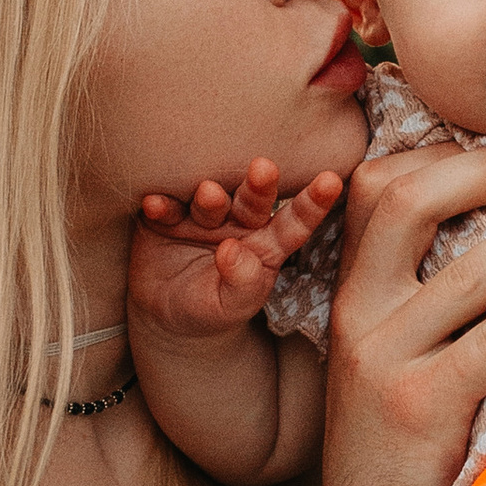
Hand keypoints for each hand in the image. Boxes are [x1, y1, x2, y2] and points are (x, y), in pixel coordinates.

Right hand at [132, 158, 345, 340]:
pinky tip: (155, 204)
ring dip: (210, 197)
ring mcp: (202, 217)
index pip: (294, 223)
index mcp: (266, 244)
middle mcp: (238, 223)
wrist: (165, 315)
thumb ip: (241, 283)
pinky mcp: (167, 217)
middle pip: (252, 201)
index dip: (313, 204)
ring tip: (208, 195)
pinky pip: (165, 208)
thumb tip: (232, 251)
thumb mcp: (230, 306)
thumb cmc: (210, 310)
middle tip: (264, 170)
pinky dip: (161, 205)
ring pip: (210, 200)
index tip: (331, 182)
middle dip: (259, 186)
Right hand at [320, 141, 485, 485]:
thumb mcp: (390, 351)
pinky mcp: (420, 407)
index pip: (376, 183)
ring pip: (463, 271)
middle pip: (406, 200)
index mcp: (351, 289)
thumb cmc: (400, 437)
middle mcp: (358, 312)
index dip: (448, 156)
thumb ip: (425, 291)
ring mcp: (384, 358)